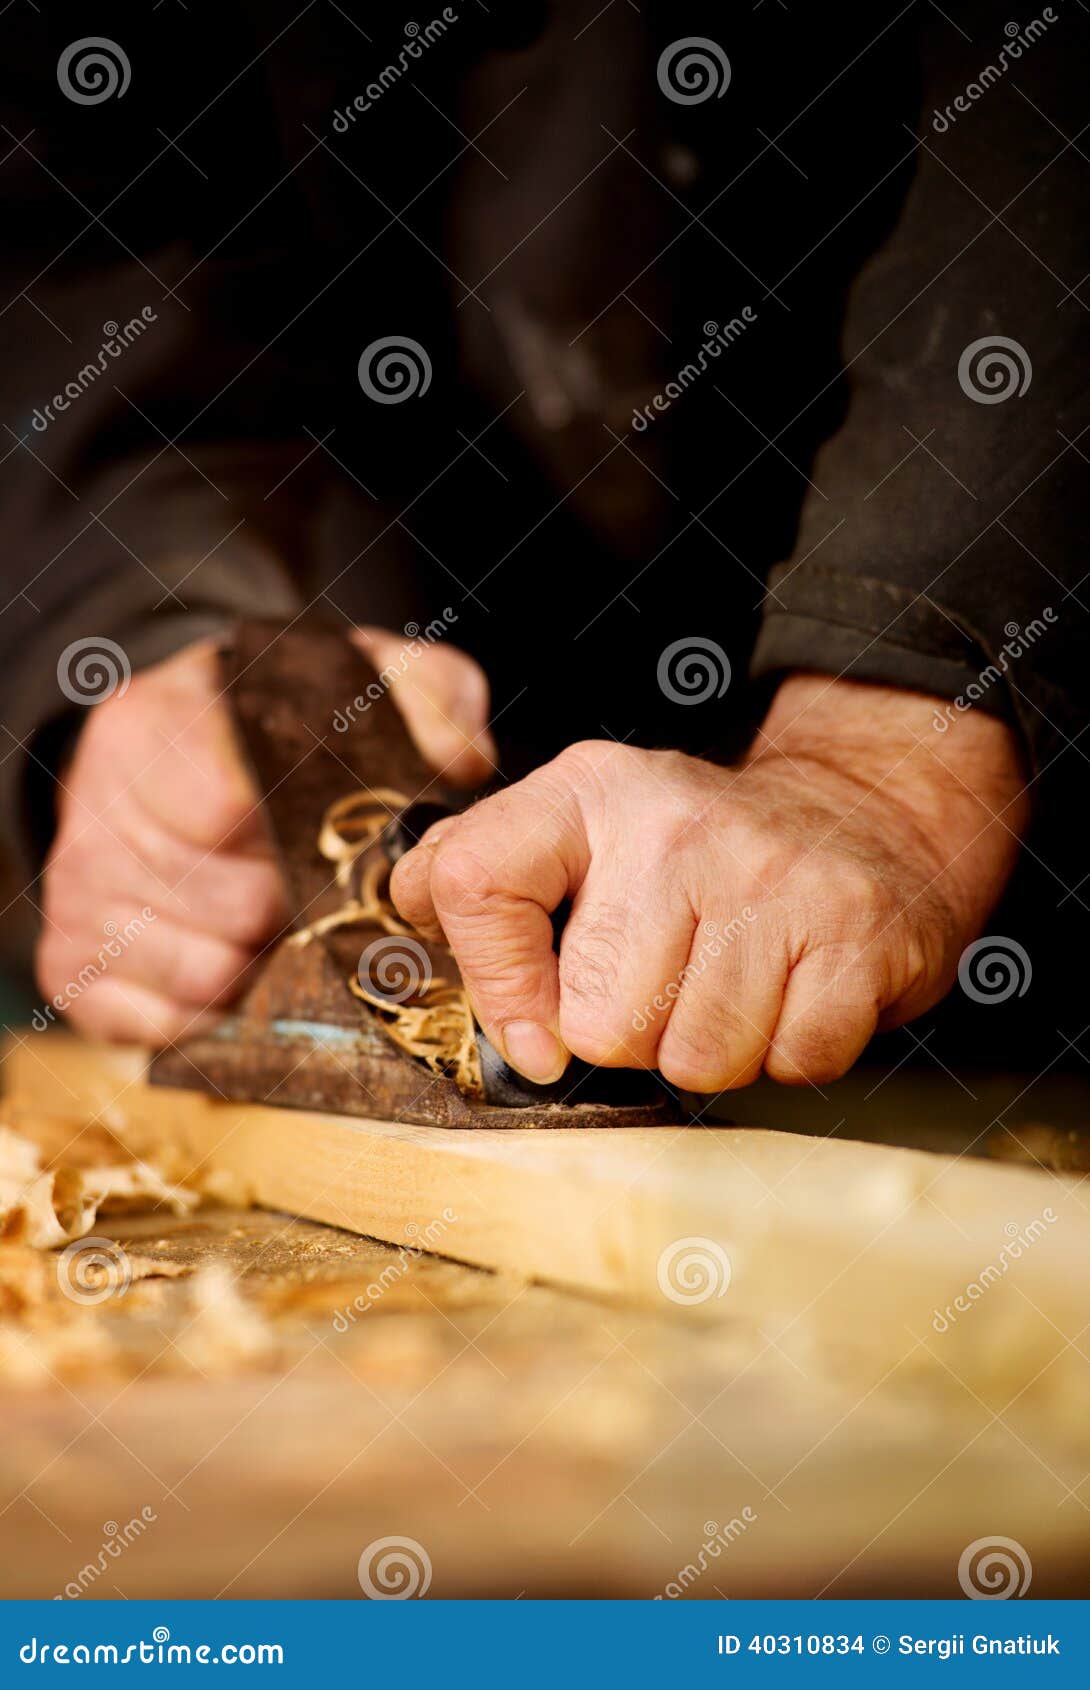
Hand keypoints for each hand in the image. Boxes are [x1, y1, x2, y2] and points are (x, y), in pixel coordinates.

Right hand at [37, 628, 494, 1043]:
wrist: (174, 750)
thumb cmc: (280, 724)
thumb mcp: (356, 673)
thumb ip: (423, 695)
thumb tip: (462, 760)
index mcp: (158, 727)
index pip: (226, 808)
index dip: (303, 843)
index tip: (346, 848)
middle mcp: (100, 812)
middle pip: (228, 905)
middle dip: (302, 914)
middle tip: (337, 900)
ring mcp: (81, 895)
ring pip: (203, 974)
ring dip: (269, 968)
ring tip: (293, 930)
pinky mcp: (74, 968)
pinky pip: (159, 1024)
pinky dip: (220, 1015)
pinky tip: (249, 970)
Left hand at [391, 675, 1028, 1088]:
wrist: (866, 819)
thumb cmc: (697, 855)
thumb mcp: (584, 826)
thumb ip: (484, 865)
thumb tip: (408, 904)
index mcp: (590, 789)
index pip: (476, 882)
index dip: (492, 984)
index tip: (531, 1036)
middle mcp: (676, 821)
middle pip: (599, 1023)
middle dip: (631, 1038)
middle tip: (667, 988)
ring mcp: (773, 876)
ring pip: (697, 1058)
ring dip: (711, 1051)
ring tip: (730, 989)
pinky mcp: (855, 934)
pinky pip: (790, 1062)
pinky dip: (788, 1053)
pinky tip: (790, 994)